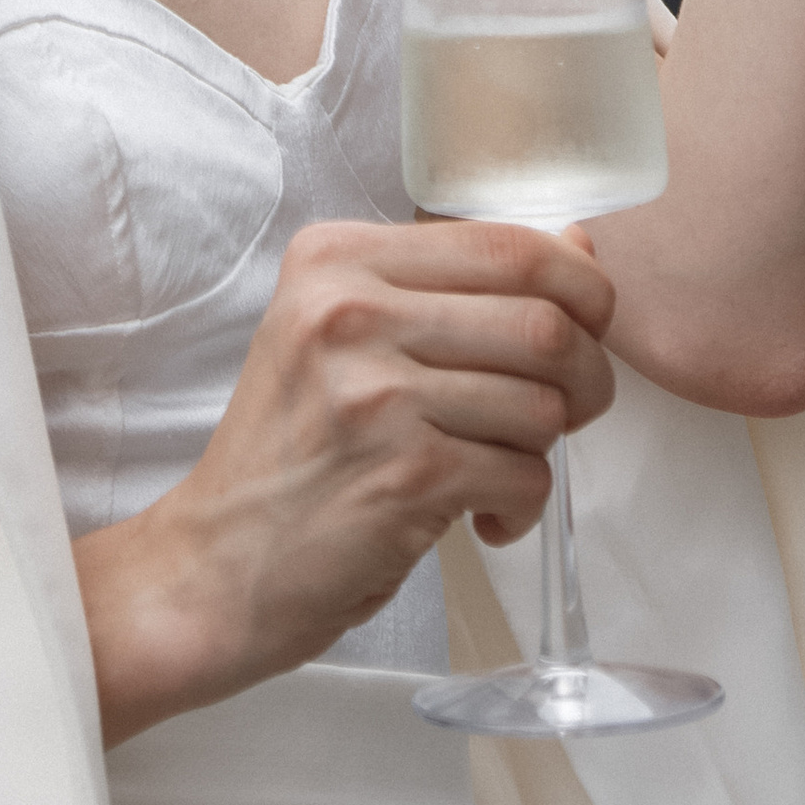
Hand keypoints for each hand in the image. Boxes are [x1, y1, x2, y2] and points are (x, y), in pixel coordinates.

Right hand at [74, 219, 615, 744]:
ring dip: (543, 450)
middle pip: (544, 322)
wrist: (218, 562)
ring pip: (544, 404)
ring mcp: (374, 393)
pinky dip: (520, 506)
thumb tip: (580, 246)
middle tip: (565, 414)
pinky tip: (478, 517)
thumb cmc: (293, 451)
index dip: (579, 287)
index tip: (586, 328)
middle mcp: (348, 310)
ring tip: (496, 468)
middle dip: (585, 378)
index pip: (507, 243)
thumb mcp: (349, 337)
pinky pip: (524, 476)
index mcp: (336, 258)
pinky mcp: (402, 475)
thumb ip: (459, 288)